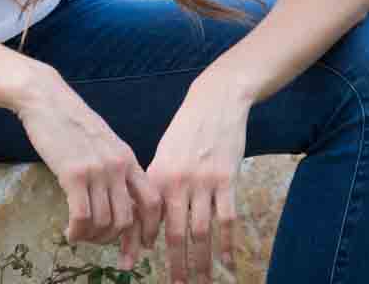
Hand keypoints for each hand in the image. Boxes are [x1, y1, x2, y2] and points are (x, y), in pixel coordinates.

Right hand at [14, 68, 163, 270]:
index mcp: (128, 159)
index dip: (149, 228)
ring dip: (92, 237)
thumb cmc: (72, 121)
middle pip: (127, 219)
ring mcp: (97, 170)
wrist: (48, 99)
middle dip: (113, 239)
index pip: (152, 201)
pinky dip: (77, 232)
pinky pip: (82, 217)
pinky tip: (69, 233)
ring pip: (104, 222)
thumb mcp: (105, 142)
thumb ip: (115, 167)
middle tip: (98, 241)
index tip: (142, 246)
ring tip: (80, 235)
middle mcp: (118, 166)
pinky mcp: (73, 174)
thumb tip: (118, 200)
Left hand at [144, 77, 250, 283]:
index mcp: (158, 176)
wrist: (214, 102)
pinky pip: (227, 219)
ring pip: (202, 232)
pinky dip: (228, 243)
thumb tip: (152, 223)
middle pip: (176, 234)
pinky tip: (229, 261)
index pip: (148, 219)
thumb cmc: (186, 131)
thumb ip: (158, 187)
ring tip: (202, 282)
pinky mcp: (228, 180)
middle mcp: (178, 182)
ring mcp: (204, 182)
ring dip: (202, 262)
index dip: (144, 245)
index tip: (140, 265)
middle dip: (176, 264)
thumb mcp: (164, 154)